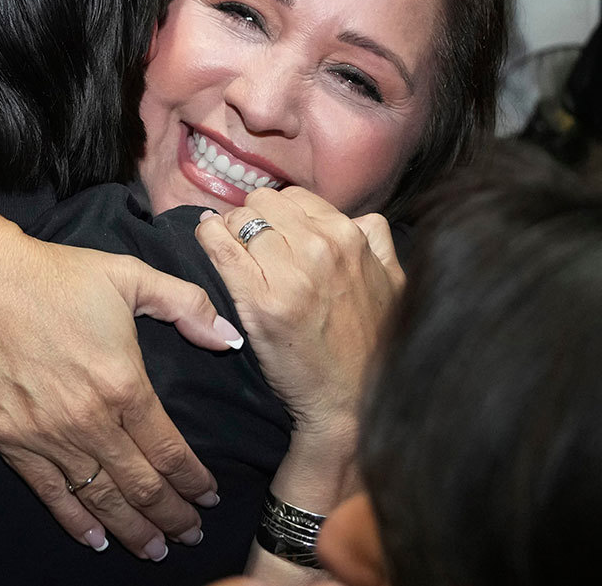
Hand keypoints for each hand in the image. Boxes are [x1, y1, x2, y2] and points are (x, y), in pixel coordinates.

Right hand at [0, 212, 238, 558]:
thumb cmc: (55, 276)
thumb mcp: (130, 276)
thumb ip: (185, 304)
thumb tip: (228, 337)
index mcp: (124, 384)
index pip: (170, 450)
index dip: (194, 480)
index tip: (210, 496)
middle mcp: (89, 420)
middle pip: (142, 485)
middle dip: (173, 516)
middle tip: (191, 534)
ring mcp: (47, 436)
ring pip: (101, 498)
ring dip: (134, 529)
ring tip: (156, 548)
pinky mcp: (10, 441)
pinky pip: (50, 494)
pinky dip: (77, 522)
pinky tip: (98, 539)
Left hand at [194, 188, 405, 439]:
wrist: (350, 402)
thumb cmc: (370, 347)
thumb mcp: (393, 283)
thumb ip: (378, 242)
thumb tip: (361, 220)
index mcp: (350, 238)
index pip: (295, 199)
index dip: (278, 214)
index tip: (271, 233)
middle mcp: (320, 248)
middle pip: (264, 203)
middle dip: (252, 218)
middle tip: (248, 243)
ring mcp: (289, 274)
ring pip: (239, 219)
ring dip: (228, 229)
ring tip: (229, 249)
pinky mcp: (258, 301)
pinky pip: (220, 246)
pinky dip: (208, 238)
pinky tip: (207, 242)